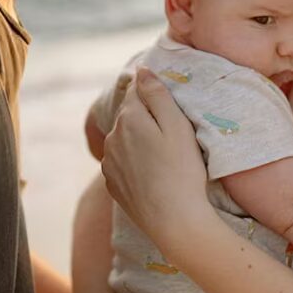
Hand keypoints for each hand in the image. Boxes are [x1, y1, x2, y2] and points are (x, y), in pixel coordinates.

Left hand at [101, 69, 212, 254]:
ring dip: (139, 138)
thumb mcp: (177, 126)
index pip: (136, 90)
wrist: (175, 222)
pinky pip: (122, 161)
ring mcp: (109, 163)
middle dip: (146, 116)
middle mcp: (112, 137)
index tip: (169, 103)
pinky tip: (154, 172)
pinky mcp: (112, 184)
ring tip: (164, 154)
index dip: (152, 92)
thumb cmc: (183, 171)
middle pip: (129, 115)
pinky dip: (135, 160)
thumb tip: (141, 70)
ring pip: (124, 138)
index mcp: (128, 118)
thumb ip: (157, 95)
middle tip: (173, 131)